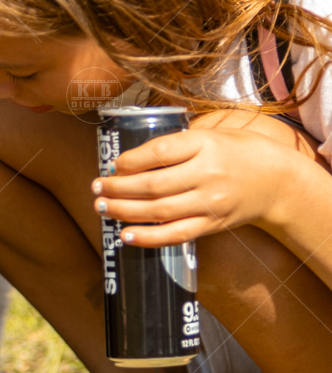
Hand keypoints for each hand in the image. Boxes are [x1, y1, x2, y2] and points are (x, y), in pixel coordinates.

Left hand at [90, 126, 288, 246]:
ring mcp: (210, 203)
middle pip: (153, 185)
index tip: (113, 164)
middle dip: (118, 188)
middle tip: (96, 188)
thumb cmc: (236, 152)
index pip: (160, 152)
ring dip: (125, 211)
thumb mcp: (209, 135)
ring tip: (102, 208)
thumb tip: (129, 158)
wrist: (275, 180)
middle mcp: (207, 174)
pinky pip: (175, 235)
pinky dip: (148, 238)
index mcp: (205, 144)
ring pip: (159, 211)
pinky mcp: (211, 224)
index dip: (131, 160)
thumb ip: (175, 144)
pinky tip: (126, 235)